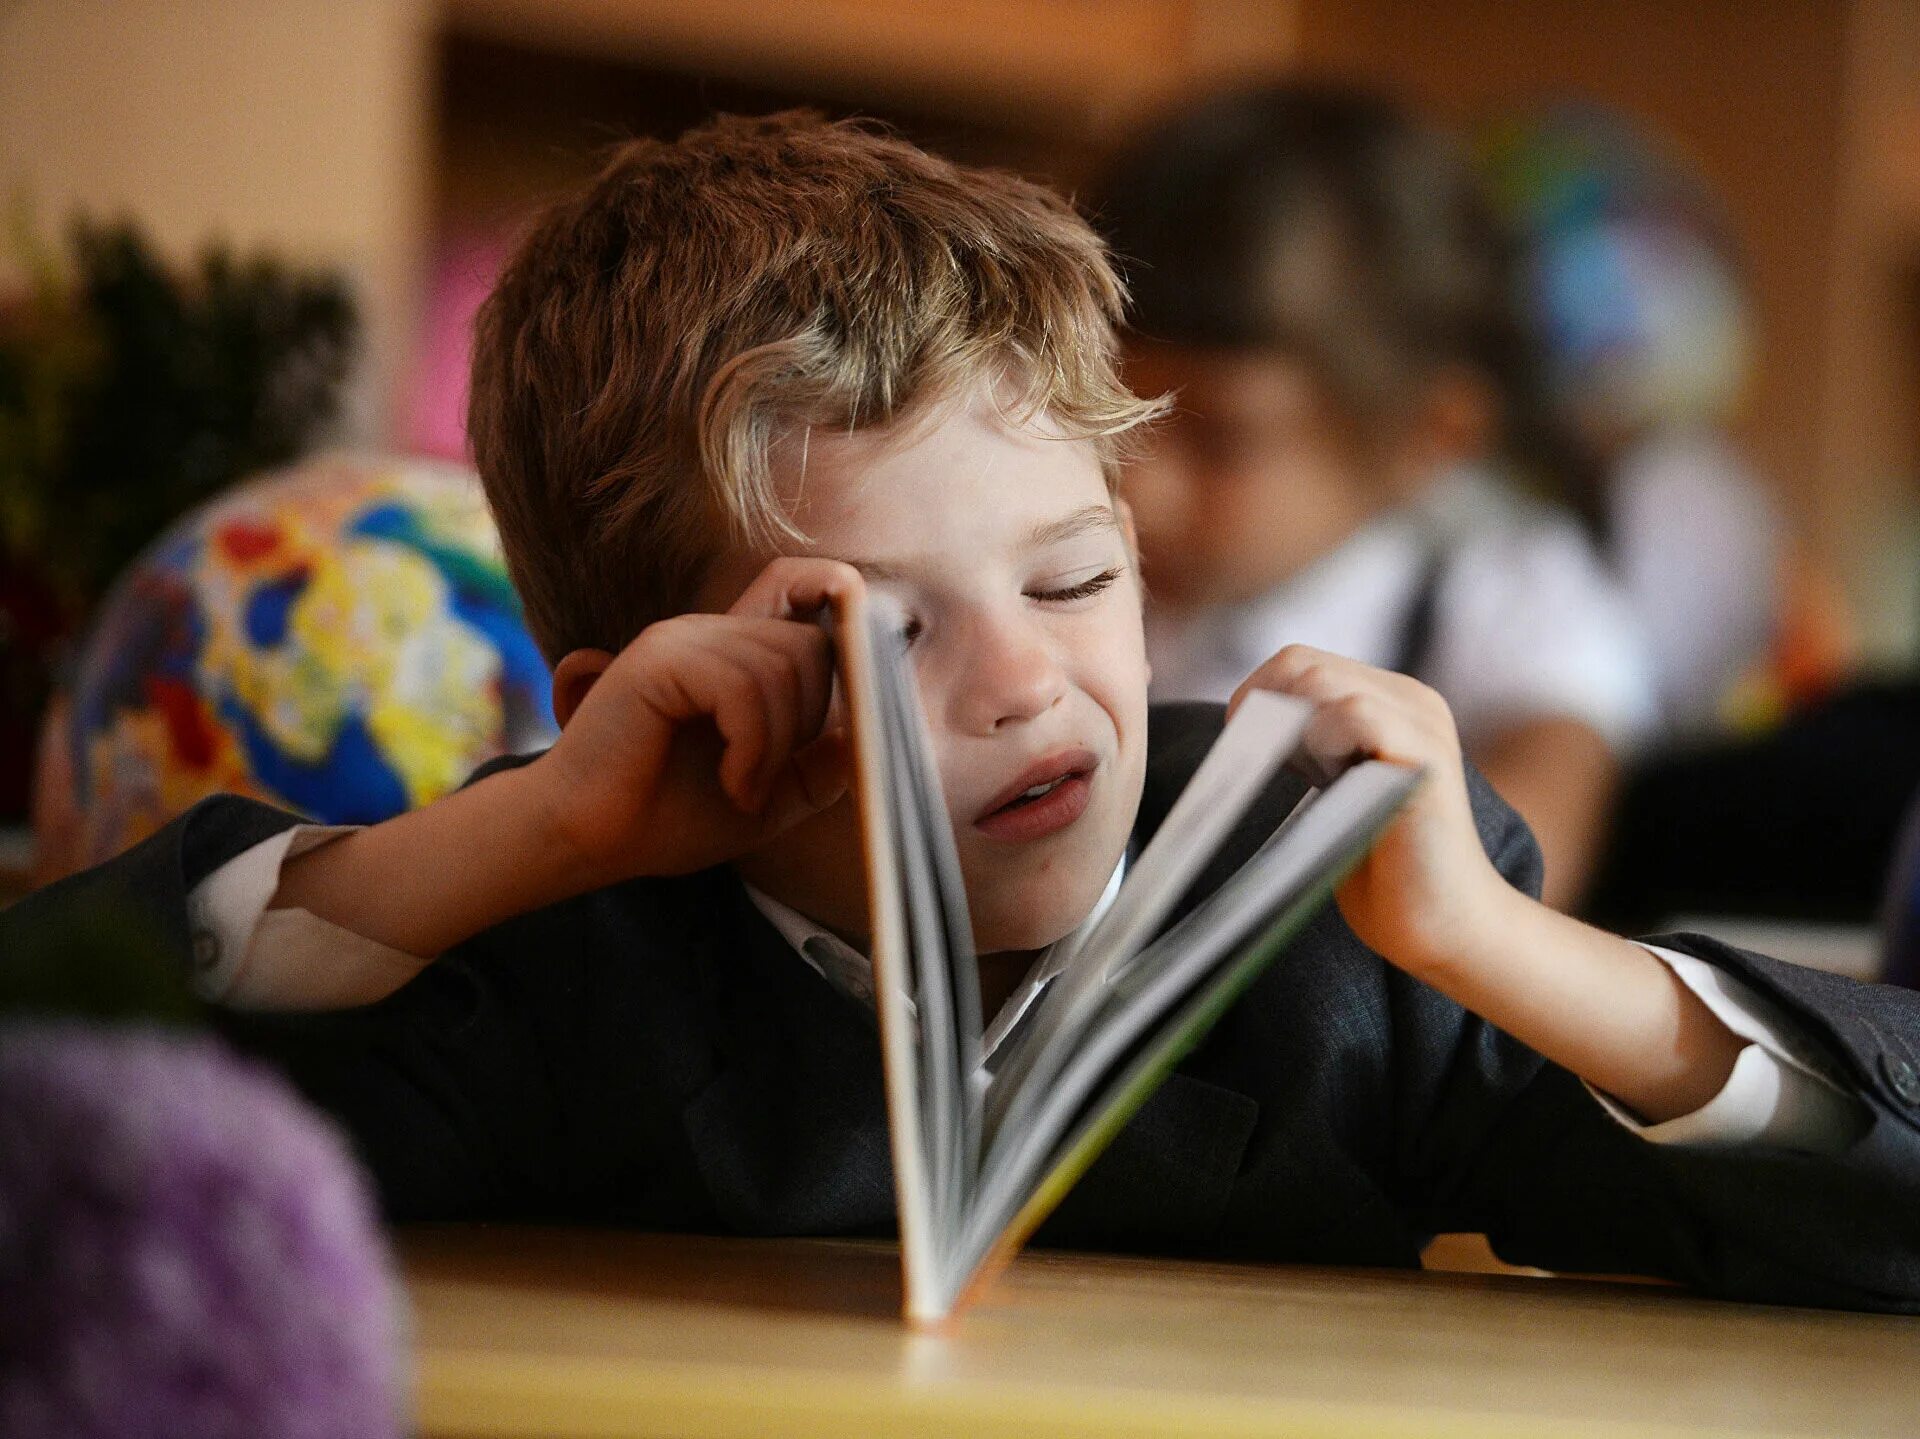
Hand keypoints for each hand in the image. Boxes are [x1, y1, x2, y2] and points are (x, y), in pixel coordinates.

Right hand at [532, 558, 863, 886]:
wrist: (584, 842)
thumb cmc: (664, 818)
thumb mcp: (767, 797)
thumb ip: (818, 765)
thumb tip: (873, 736)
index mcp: (731, 654)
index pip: (801, 584)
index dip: (845, 606)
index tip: (866, 675)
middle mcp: (708, 632)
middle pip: (811, 643)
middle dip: (807, 721)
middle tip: (764, 778)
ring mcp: (681, 640)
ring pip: (784, 666)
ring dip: (776, 746)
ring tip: (743, 787)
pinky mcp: (659, 661)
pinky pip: (743, 688)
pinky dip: (753, 747)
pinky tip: (733, 783)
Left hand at [1231, 645, 1508, 976]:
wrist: (1442, 926)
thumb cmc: (1382, 869)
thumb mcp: (1336, 789)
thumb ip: (1309, 746)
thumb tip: (1248, 722)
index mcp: (1388, 701)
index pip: (1301, 660)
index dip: (1256, 692)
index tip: (1236, 741)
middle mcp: (1410, 700)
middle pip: (1303, 663)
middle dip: (1258, 707)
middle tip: (1248, 760)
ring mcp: (1422, 724)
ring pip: (1323, 680)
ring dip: (1285, 725)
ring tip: (1288, 774)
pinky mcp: (1427, 756)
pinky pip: (1358, 715)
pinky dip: (1319, 737)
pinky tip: (1317, 776)